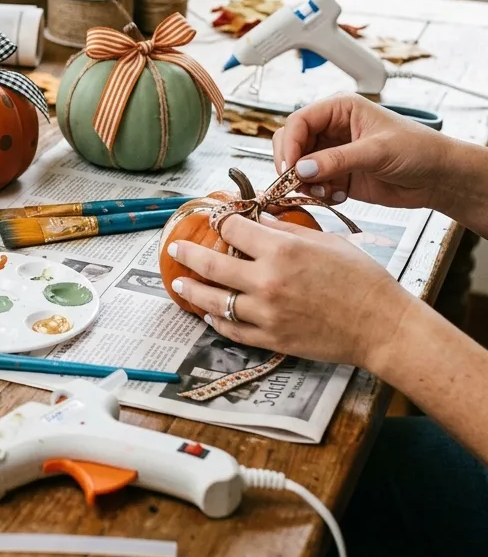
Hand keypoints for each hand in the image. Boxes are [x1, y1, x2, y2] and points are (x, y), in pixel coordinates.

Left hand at [166, 214, 414, 366]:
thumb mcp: (323, 242)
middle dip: (188, 253)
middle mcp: (267, 280)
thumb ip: (284, 230)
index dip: (219, 219)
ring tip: (179, 282)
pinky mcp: (272, 339)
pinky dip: (216, 322)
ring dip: (192, 290)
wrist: (383, 326)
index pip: (233, 228)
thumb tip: (256, 219)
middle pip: (212, 264)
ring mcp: (266, 313)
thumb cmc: (361, 279)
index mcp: (281, 250)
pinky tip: (208, 315)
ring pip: (214, 302)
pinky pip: (233, 331)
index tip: (210, 217)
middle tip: (174, 247)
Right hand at [272, 92, 447, 208]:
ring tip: (321, 191)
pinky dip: (317, 193)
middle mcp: (332, 129)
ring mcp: (332, 153)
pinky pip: (312, 184)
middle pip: (292, 143)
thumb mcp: (377, 151)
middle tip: (295, 183)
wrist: (439, 178)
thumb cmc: (419, 150)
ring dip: (303, 182)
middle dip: (291, 164)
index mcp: (340, 109)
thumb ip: (337, 160)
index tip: (290, 167)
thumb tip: (301, 169)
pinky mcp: (337, 175)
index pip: (299, 121)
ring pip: (298, 166)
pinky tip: (336, 195)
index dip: (290, 144)